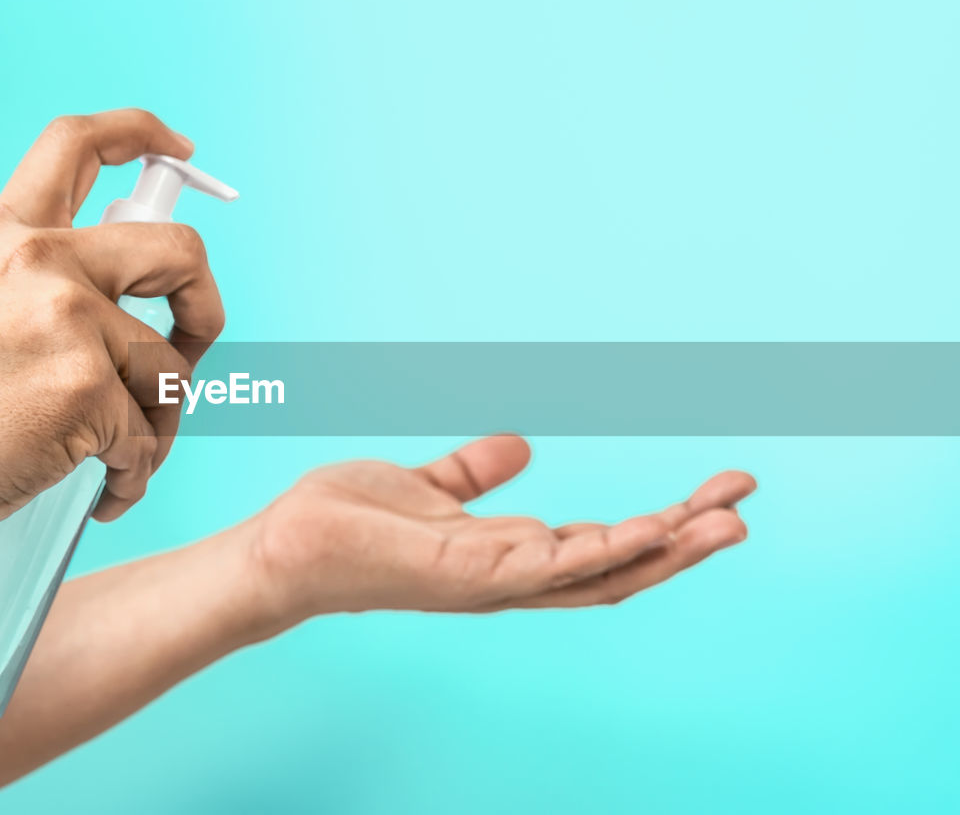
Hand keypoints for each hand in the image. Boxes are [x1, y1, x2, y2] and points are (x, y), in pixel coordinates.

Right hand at [0, 109, 223, 540]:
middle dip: (205, 308)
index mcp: (12, 233)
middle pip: (182, 251)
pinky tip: (109, 492)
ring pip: (168, 372)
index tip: (179, 148)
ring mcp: (70, 322)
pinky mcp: (84, 389)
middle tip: (188, 351)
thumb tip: (129, 324)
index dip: (141, 131)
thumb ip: (41, 286)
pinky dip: (136, 474)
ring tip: (123, 459)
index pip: (78, 144)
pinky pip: (146, 439)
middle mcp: (46, 262)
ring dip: (160, 425)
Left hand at [245, 436, 754, 622]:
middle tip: (743, 503)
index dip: (658, 525)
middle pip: (617, 565)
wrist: (283, 547)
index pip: (599, 545)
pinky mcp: (465, 574)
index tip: (709, 491)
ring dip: (665, 548)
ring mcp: (491, 581)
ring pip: (598, 572)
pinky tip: (648, 529)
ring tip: (726, 519)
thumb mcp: (429, 487)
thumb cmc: (348, 523)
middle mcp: (509, 576)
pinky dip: (604, 549)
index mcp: (506, 554)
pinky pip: (548, 566)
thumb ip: (473, 473)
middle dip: (683, 539)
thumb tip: (520, 446)